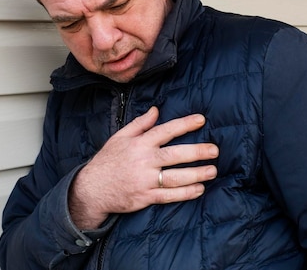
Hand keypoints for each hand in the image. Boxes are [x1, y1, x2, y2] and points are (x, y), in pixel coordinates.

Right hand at [68, 106, 218, 228]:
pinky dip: (185, 193)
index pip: (165, 131)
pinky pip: (168, 196)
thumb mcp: (120, 137)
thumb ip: (140, 124)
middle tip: (215, 150)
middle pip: (174, 155)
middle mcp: (144, 161)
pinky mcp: (145, 197)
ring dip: (196, 174)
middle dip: (197, 152)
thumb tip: (156, 110)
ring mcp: (145, 180)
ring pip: (175, 177)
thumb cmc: (108, 160)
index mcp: (139, 144)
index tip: (202, 120)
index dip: (184, 124)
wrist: (91, 189)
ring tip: (212, 171)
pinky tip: (199, 189)